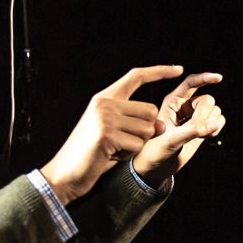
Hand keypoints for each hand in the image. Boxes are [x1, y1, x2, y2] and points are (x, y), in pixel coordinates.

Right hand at [40, 66, 182, 204]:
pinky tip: (110, 156)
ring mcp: (105, 117)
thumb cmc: (92, 154)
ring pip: (147, 129)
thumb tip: (161, 125)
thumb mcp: (114, 132)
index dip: (159, 71)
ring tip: (114, 149)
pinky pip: (137, 145)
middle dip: (145, 131)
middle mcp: (104, 103)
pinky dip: (128, 155)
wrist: (64, 173)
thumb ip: (136, 123)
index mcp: (104, 98)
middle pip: (151, 110)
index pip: (136, 76)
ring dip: (136, 145)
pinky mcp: (107, 135)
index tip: (178, 68)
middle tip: (123, 142)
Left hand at [134, 72, 225, 186]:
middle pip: (207, 99)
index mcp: (172, 101)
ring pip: (215, 109)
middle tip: (196, 130)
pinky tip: (206, 137)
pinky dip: (217, 128)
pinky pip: (219, 120)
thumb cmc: (155, 151)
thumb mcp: (170, 140)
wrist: (156, 166)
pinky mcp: (203, 127)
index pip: (191, 83)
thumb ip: (192, 131)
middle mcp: (185, 106)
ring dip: (211, 123)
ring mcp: (195, 116)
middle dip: (205, 115)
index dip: (205, 78)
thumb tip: (214, 123)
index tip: (219, 78)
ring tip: (199, 135)